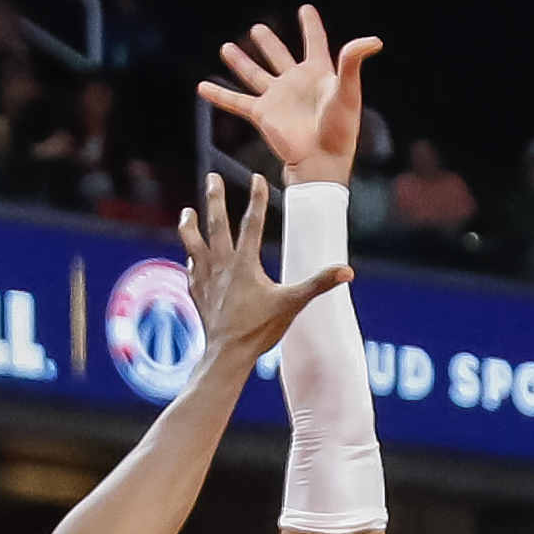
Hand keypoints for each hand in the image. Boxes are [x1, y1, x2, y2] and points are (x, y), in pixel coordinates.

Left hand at [172, 170, 351, 385]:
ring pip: (193, 244)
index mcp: (244, 264)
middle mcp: (221, 266)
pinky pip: (192, 270)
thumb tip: (347, 271)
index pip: (252, 223)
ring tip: (186, 212)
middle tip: (211, 178)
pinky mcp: (197, 294)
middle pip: (216, 225)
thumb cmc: (259, 330)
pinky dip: (192, 260)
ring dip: (189, 226)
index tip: (257, 177)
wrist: (226, 356)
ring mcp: (205, 279)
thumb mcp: (292, 304)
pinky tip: (191, 257)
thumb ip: (319, 284)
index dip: (257, 199)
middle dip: (215, 199)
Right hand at [194, 6, 384, 185]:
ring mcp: (277, 98)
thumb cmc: (339, 130)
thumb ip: (353, 62)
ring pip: (254, 74)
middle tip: (257, 29)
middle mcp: (295, 83)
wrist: (320, 161)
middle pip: (279, 56)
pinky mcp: (261, 114)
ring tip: (227, 47)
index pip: (314, 43)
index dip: (311, 26)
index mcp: (319, 73)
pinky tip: (202, 87)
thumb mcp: (349, 91)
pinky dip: (219, 95)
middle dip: (268, 42)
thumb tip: (374, 40)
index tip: (305, 9)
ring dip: (240, 62)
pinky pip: (236, 101)